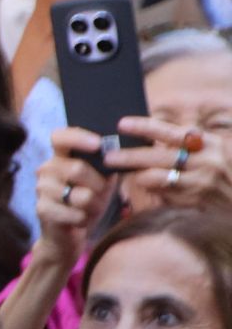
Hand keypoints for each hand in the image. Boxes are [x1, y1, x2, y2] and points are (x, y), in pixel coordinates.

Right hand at [32, 127, 114, 267]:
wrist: (68, 235)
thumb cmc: (86, 203)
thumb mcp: (99, 180)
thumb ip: (105, 164)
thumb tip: (121, 150)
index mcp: (59, 157)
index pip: (60, 137)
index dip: (78, 137)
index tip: (98, 144)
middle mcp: (46, 169)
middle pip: (76, 168)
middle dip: (97, 185)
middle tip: (99, 193)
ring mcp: (42, 189)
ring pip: (79, 194)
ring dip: (93, 205)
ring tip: (89, 209)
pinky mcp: (42, 209)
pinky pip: (75, 213)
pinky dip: (85, 218)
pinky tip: (80, 219)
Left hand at [108, 117, 231, 211]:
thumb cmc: (227, 167)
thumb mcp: (214, 147)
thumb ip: (186, 142)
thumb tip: (149, 135)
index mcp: (207, 143)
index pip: (170, 133)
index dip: (144, 128)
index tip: (121, 125)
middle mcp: (205, 162)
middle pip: (157, 157)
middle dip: (129, 157)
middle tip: (108, 157)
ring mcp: (200, 184)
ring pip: (156, 179)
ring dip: (138, 176)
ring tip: (128, 174)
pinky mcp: (195, 203)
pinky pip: (165, 196)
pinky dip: (154, 191)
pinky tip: (148, 188)